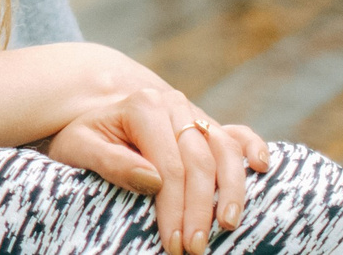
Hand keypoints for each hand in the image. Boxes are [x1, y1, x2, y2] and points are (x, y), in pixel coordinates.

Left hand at [45, 89, 272, 254]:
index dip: (174, 208)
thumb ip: (112, 162)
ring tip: (227, 226)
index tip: (174, 243)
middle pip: (199, 162)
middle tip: (195, 249)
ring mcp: (193, 112)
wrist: (89, 120)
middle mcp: (173, 103)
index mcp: (143, 106)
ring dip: (231, 191)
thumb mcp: (79, 149)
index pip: (169, 166)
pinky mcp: (206, 125)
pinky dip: (252, 148)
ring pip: (224, 150)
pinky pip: (236, 134)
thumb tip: (154, 180)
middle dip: (199, 210)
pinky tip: (262, 167)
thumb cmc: (82, 138)